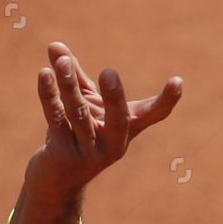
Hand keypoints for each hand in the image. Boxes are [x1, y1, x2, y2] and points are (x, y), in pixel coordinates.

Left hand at [25, 41, 182, 198]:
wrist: (55, 179)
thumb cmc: (76, 134)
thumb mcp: (81, 104)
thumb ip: (72, 74)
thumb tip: (54, 44)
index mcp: (126, 130)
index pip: (152, 114)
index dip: (167, 100)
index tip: (177, 82)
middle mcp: (113, 145)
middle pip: (117, 119)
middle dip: (114, 96)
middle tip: (109, 72)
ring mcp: (89, 154)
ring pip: (79, 114)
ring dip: (69, 86)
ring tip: (63, 62)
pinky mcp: (63, 156)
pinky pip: (56, 120)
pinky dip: (50, 96)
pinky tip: (45, 74)